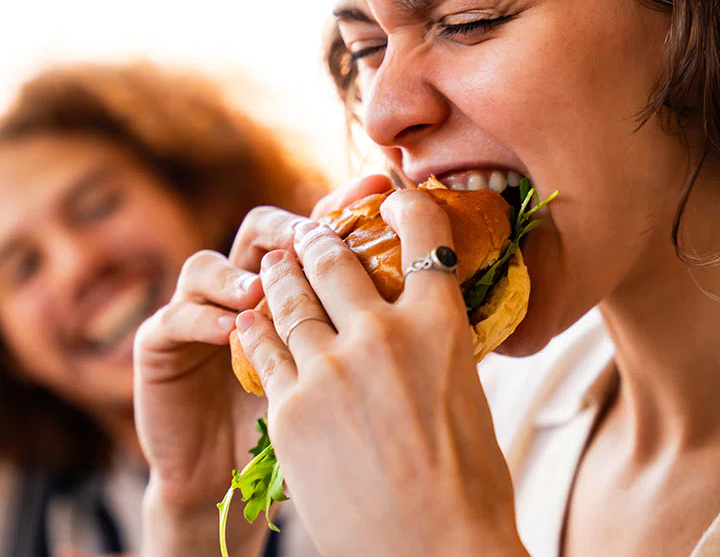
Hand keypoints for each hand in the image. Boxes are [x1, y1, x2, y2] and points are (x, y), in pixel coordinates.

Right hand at [133, 175, 391, 555]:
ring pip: (207, 265)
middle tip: (317, 237)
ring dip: (239, 271)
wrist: (236, 487)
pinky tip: (233, 331)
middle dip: (294, 230)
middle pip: (265, 231)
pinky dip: (202, 318)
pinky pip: (175, 318)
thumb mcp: (352, 383)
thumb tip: (465, 300)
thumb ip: (386, 337)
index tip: (382, 187)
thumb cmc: (308, 436)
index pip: (319, 229)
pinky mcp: (161, 348)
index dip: (346, 204)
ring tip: (266, 287)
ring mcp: (200, 314)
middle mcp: (246, 287)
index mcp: (297, 288)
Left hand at [233, 189, 526, 556]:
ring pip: (290, 299)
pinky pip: (265, 351)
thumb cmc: (469, 484)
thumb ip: (434, 349)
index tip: (389, 198)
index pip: (422, 236)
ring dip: (280, 276)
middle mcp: (382, 333)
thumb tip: (419, 328)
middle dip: (318, 239)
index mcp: (440, 324)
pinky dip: (257, 329)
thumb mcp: (467, 396)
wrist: (435, 550)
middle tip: (308, 233)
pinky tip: (251, 320)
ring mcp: (330, 369)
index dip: (402, 206)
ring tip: (274, 264)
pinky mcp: (290, 408)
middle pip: (336, 260)